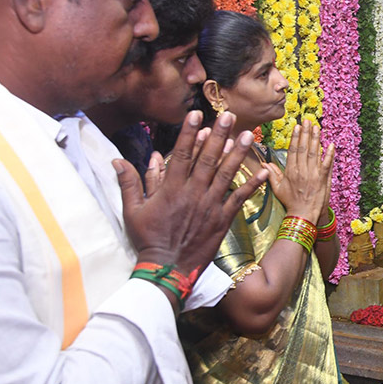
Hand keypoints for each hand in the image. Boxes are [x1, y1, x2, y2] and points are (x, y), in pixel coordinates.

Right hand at [115, 111, 267, 275]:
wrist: (168, 269)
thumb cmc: (148, 239)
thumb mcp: (132, 210)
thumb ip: (129, 182)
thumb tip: (117, 159)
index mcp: (171, 189)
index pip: (181, 154)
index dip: (190, 133)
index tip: (196, 114)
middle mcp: (193, 193)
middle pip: (207, 158)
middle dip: (218, 134)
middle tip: (229, 115)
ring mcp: (210, 206)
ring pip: (226, 173)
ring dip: (238, 152)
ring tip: (248, 134)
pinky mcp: (222, 220)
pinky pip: (239, 198)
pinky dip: (252, 184)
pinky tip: (264, 171)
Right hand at [266, 121, 335, 221]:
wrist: (303, 215)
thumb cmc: (290, 202)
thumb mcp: (278, 188)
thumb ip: (272, 174)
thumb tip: (263, 163)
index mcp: (290, 171)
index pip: (293, 150)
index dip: (296, 137)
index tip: (297, 126)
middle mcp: (302, 170)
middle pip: (304, 148)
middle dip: (306, 133)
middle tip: (308, 120)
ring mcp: (313, 174)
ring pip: (315, 153)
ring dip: (316, 139)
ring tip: (317, 127)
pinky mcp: (322, 179)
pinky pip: (326, 164)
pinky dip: (329, 154)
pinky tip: (330, 144)